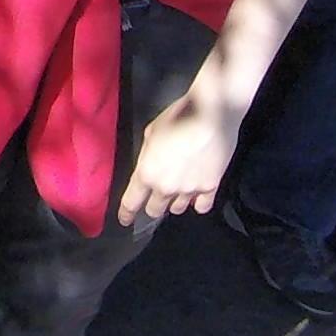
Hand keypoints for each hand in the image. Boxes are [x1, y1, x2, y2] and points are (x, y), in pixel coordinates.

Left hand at [116, 83, 241, 225]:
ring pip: (177, 208)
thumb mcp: (151, 133)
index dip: (126, 213)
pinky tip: (196, 193)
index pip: (132, 202)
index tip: (124, 220)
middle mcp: (167, 187)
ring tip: (178, 188)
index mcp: (147, 173)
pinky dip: (197, 202)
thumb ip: (147, 157)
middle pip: (155, 210)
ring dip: (174, 201)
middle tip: (155, 195)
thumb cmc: (176, 118)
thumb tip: (149, 168)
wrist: (211, 115)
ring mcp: (190, 190)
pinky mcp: (211, 188)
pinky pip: (201, 206)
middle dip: (152, 205)